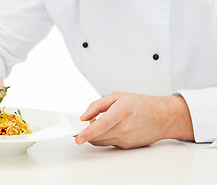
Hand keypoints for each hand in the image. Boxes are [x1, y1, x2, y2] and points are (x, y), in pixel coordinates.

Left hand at [75, 92, 193, 148]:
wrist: (163, 117)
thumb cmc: (142, 105)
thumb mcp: (117, 96)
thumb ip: (97, 105)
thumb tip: (84, 116)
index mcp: (121, 113)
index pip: (101, 125)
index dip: (87, 132)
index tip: (78, 138)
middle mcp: (124, 129)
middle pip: (97, 137)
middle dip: (86, 132)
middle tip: (85, 123)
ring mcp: (126, 140)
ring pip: (101, 142)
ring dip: (95, 135)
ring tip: (99, 123)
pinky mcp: (127, 146)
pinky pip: (109, 143)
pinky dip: (105, 137)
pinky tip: (111, 128)